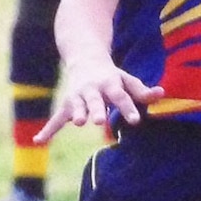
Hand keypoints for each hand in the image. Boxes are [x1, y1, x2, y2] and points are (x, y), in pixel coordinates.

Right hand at [34, 60, 163, 143]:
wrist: (84, 58)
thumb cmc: (111, 76)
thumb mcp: (127, 80)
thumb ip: (142, 91)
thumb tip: (161, 94)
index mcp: (110, 83)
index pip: (120, 96)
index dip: (128, 108)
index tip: (135, 120)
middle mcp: (92, 90)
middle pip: (95, 101)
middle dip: (96, 110)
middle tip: (98, 120)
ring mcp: (77, 97)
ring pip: (76, 106)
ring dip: (77, 114)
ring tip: (79, 123)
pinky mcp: (66, 104)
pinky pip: (56, 118)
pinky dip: (48, 129)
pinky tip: (39, 141)